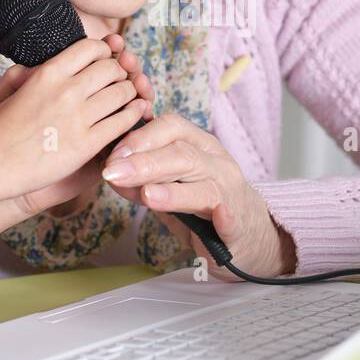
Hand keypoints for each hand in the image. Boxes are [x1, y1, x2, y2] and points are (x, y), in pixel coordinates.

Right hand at [0, 34, 153, 242]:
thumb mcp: (8, 90)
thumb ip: (28, 72)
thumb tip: (45, 64)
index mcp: (48, 73)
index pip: (91, 48)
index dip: (104, 52)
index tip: (105, 61)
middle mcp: (65, 90)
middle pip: (112, 68)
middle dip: (120, 72)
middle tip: (120, 80)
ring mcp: (78, 117)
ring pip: (122, 92)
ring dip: (130, 92)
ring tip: (130, 96)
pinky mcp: (86, 144)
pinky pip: (123, 121)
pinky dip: (134, 113)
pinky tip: (136, 113)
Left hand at [100, 113, 296, 279]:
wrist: (248, 232)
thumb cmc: (203, 204)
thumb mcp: (170, 186)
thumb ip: (144, 179)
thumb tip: (110, 172)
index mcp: (199, 146)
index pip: (171, 127)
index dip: (140, 137)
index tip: (112, 154)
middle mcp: (216, 162)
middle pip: (182, 154)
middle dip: (144, 161)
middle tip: (113, 172)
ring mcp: (230, 191)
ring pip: (202, 183)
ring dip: (172, 189)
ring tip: (147, 195)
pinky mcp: (238, 222)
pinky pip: (230, 215)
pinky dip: (223, 215)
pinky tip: (216, 217)